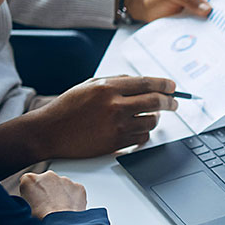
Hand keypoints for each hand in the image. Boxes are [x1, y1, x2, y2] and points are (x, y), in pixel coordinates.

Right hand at [19, 170, 86, 218]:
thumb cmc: (41, 220)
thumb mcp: (23, 208)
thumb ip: (26, 197)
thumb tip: (32, 200)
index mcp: (29, 179)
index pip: (30, 183)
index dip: (33, 195)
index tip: (35, 202)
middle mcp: (48, 175)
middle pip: (47, 183)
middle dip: (48, 192)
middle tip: (48, 207)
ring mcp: (65, 180)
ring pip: (62, 186)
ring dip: (61, 195)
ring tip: (59, 210)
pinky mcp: (78, 187)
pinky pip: (75, 191)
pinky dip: (73, 199)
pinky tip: (69, 209)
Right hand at [26, 76, 177, 158]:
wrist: (50, 132)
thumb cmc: (69, 108)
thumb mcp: (89, 85)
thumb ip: (116, 81)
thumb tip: (143, 83)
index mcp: (108, 88)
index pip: (147, 83)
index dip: (165, 85)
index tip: (173, 87)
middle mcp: (115, 105)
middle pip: (156, 102)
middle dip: (170, 102)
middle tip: (175, 103)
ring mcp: (117, 126)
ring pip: (152, 122)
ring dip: (155, 119)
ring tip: (149, 116)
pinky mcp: (117, 143)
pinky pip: (142, 138)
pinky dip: (144, 133)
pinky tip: (137, 129)